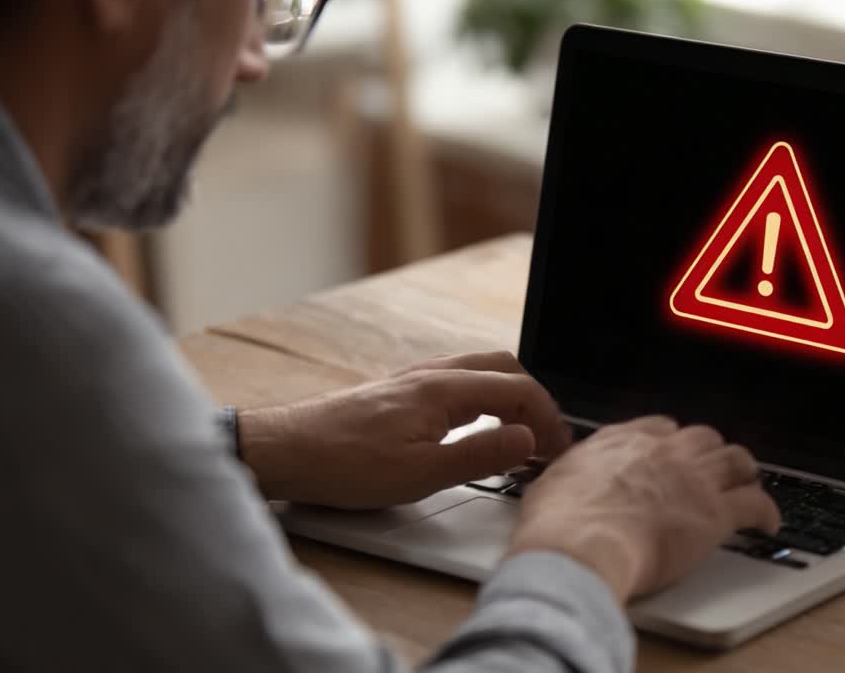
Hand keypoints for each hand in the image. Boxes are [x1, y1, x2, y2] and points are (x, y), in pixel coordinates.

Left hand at [238, 351, 571, 508]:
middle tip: (546, 438)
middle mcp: (431, 375)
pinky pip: (456, 382)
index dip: (548, 418)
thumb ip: (481, 455)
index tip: (558, 448)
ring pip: (479, 372)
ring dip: (508, 396)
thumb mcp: (421, 474)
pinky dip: (482, 398)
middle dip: (534, 400)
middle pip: (503, 368)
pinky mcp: (398, 393)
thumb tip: (526, 439)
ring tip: (518, 434)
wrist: (286, 451)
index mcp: (444, 389)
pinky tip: (474, 426)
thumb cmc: (344, 464)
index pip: (518, 388)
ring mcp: (413, 380)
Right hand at [506, 416, 780, 602]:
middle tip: (712, 466)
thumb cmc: (559, 521)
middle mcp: (663, 451)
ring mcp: (693, 479)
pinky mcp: (715, 513)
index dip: (670, 441)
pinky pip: (755, 504)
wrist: (581, 543)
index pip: (659, 428)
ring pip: (735, 460)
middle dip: (709, 451)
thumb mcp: (554, 481)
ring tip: (747, 482)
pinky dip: (767, 511)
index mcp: (622, 440)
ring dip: (743, 471)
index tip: (671, 451)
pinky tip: (769, 522)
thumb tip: (563, 483)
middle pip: (702, 438)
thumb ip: (572, 474)